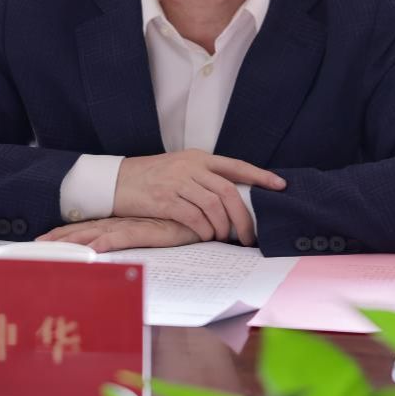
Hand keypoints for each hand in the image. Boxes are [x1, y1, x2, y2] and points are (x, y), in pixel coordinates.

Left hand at [37, 217, 199, 252]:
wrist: (204, 213)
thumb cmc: (182, 221)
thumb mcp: (158, 229)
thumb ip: (144, 231)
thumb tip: (128, 235)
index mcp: (123, 221)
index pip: (89, 226)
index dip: (66, 233)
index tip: (42, 239)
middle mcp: (123, 221)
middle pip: (85, 229)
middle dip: (60, 238)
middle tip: (34, 245)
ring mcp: (133, 225)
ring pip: (96, 233)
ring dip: (73, 242)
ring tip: (49, 249)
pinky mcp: (147, 231)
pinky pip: (122, 237)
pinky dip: (104, 243)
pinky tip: (91, 249)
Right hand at [113, 150, 285, 244]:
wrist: (114, 181)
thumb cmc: (149, 178)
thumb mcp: (179, 168)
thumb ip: (202, 177)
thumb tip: (230, 196)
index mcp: (198, 157)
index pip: (235, 166)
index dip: (260, 176)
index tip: (280, 186)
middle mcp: (190, 166)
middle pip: (228, 191)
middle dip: (243, 216)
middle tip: (249, 235)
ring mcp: (176, 181)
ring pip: (213, 205)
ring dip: (222, 226)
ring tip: (223, 238)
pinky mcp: (164, 199)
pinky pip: (193, 217)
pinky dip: (204, 229)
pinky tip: (204, 236)